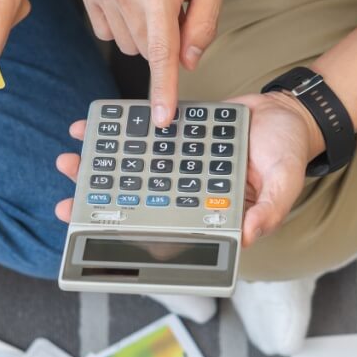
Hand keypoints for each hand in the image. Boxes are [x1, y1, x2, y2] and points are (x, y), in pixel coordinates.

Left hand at [54, 91, 322, 245]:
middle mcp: (187, 196)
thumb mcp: (286, 181)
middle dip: (99, 208)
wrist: (287, 112)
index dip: (131, 244)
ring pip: (130, 175)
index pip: (167, 238)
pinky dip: (114, 135)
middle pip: (136, 208)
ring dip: (98, 171)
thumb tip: (247, 237)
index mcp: (211, 215)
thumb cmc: (289, 152)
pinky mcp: (172, 139)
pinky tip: (89, 129)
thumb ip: (270, 211)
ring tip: (69, 162)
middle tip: (66, 204)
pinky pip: (139, 141)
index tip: (99, 241)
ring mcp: (176, 168)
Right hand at [79, 0, 224, 125]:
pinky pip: (104, 27)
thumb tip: (187, 63)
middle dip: (162, 41)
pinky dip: (121, 21)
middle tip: (174, 6)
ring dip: (142, 31)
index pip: (160, 53)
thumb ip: (202, 23)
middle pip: (143, 50)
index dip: (162, 90)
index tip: (159, 119)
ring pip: (123, 42)